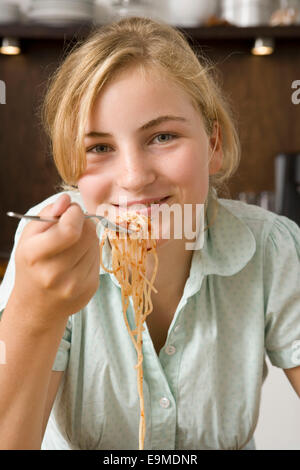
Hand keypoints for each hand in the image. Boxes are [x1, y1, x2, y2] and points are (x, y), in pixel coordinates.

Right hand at [11, 193, 99, 329]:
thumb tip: (68, 200)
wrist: (37, 306)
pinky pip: (99, 260)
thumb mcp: (30, 236)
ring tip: (72, 248)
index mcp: (35, 255)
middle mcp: (54, 273)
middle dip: (83, 224)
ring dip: (88, 240)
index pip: (70, 228)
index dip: (75, 213)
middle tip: (73, 228)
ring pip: (95, 245)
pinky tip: (77, 262)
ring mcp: (73, 284)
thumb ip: (48, 213)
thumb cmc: (33, 264)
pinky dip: (91, 255)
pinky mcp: (89, 289)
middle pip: (88, 234)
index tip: (71, 213)